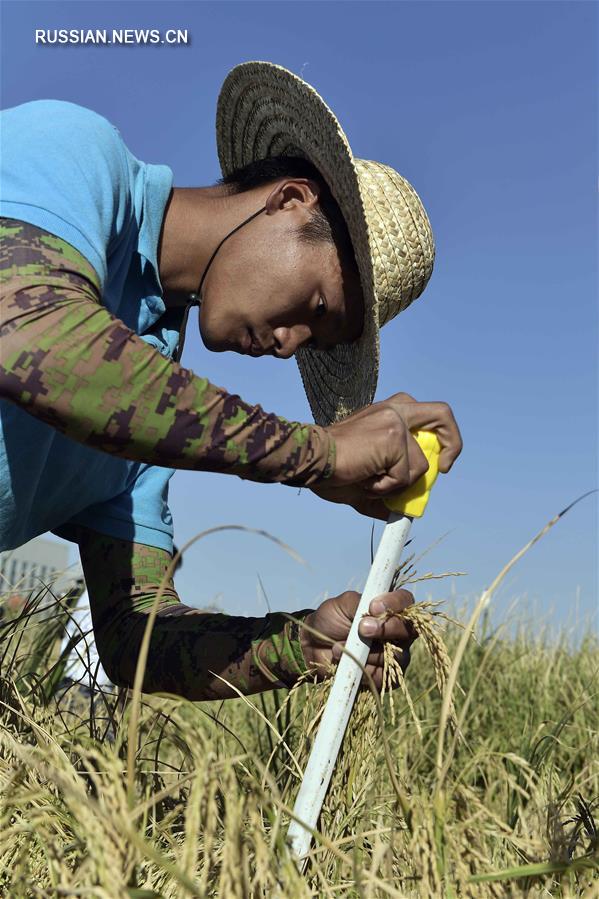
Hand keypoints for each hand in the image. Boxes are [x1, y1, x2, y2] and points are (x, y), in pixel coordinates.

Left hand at [300, 588, 416, 689]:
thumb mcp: (343, 604)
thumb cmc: (332, 619)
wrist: (313, 646)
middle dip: (386, 629)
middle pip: (408, 630)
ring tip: (340, 646)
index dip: (395, 603)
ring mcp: (394, 655)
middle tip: (362, 628)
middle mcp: (397, 631)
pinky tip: (347, 662)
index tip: (373, 606)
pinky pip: (383, 676)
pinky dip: (363, 669)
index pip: (405, 600)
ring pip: (396, 656)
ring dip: (367, 652)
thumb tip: (375, 613)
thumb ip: (360, 603)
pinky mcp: (384, 676)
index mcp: (390, 608)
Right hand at [323, 391, 462, 499]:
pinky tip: (365, 480)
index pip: (427, 415)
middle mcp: (394, 410)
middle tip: (444, 467)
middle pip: (441, 414)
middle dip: (453, 442)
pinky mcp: (393, 438)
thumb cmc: (330, 468)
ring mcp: (394, 422)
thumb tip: (398, 511)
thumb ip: (388, 486)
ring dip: (397, 484)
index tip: (439, 462)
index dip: (441, 437)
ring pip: (419, 465)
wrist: (311, 461)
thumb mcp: (367, 476)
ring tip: (369, 481)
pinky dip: (386, 488)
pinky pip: (405, 477)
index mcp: (387, 412)